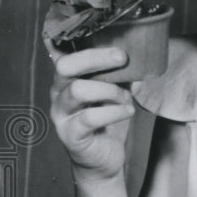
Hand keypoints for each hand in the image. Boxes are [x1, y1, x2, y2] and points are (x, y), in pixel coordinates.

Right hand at [46, 35, 135, 180]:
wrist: (104, 161)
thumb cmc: (108, 123)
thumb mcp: (116, 93)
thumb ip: (120, 74)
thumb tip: (138, 52)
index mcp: (67, 79)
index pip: (60, 52)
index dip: (72, 39)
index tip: (103, 35)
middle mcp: (58, 94)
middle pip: (65, 66)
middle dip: (96, 58)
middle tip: (121, 59)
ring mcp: (61, 115)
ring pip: (78, 90)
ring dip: (109, 90)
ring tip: (125, 98)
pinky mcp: (70, 135)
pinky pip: (90, 117)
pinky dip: (114, 112)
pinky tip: (127, 112)